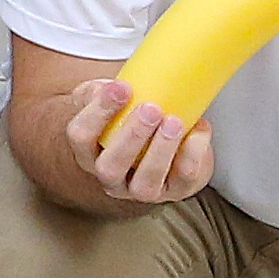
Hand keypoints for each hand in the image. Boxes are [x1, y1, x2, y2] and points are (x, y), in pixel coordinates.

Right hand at [59, 72, 216, 210]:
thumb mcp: (108, 100)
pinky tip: (198, 127)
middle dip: (131, 137)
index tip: (122, 87)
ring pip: (145, 185)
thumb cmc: (130, 118)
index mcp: (89, 151)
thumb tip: (111, 87)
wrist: (166, 141)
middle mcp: (111, 177)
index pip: (80, 136)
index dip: (98, 112)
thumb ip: (100, 90)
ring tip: (173, 121)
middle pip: (110, 167)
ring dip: (160, 152)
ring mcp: (141, 189)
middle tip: (150, 109)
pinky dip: (193, 152)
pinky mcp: (175, 190)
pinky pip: (183, 179)